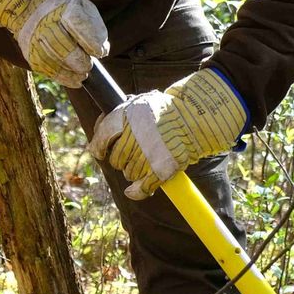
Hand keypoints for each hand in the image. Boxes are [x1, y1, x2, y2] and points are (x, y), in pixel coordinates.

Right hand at [0, 0, 108, 87]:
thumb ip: (94, 25)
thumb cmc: (62, 2)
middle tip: (89, 66)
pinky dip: (59, 76)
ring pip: (52, 59)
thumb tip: (103, 51)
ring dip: (70, 72)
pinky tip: (72, 80)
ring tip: (82, 76)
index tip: (100, 52)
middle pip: (64, 46)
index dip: (91, 42)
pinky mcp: (27, 46)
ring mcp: (34, 34)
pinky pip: (43, 66)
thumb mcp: (81, 3)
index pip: (78, 25)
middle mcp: (45, 19)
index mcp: (62, 4)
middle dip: (80, 61)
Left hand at [88, 69, 246, 199]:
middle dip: (120, 158)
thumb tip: (101, 124)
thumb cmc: (167, 109)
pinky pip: (142, 188)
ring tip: (146, 158)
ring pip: (128, 173)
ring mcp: (147, 156)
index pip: (100, 139)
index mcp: (125, 118)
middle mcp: (133, 138)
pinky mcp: (160, 170)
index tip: (100, 150)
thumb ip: (119, 114)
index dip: (98, 147)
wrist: (196, 117)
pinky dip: (136, 191)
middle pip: (116, 159)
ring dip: (133, 170)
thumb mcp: (140, 102)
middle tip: (132, 150)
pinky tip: (131, 191)